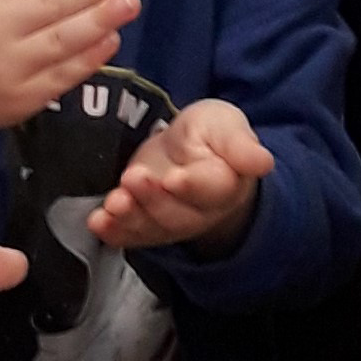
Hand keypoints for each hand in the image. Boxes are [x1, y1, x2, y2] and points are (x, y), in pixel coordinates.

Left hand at [90, 100, 272, 256]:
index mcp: (226, 184)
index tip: (173, 178)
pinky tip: (98, 223)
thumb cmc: (210, 135)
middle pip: (177, 214)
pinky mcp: (144, 223)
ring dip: (130, 218)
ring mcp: (170, 221)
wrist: (187, 149)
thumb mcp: (225, 125)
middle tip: (133, 179)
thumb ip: (239, 144)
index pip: (210, 189)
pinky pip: (130, 235)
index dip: (191, 186)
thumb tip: (263, 162)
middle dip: (152, 199)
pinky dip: (113, 232)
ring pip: (152, 228)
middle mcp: (199, 211)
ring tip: (113, 203)